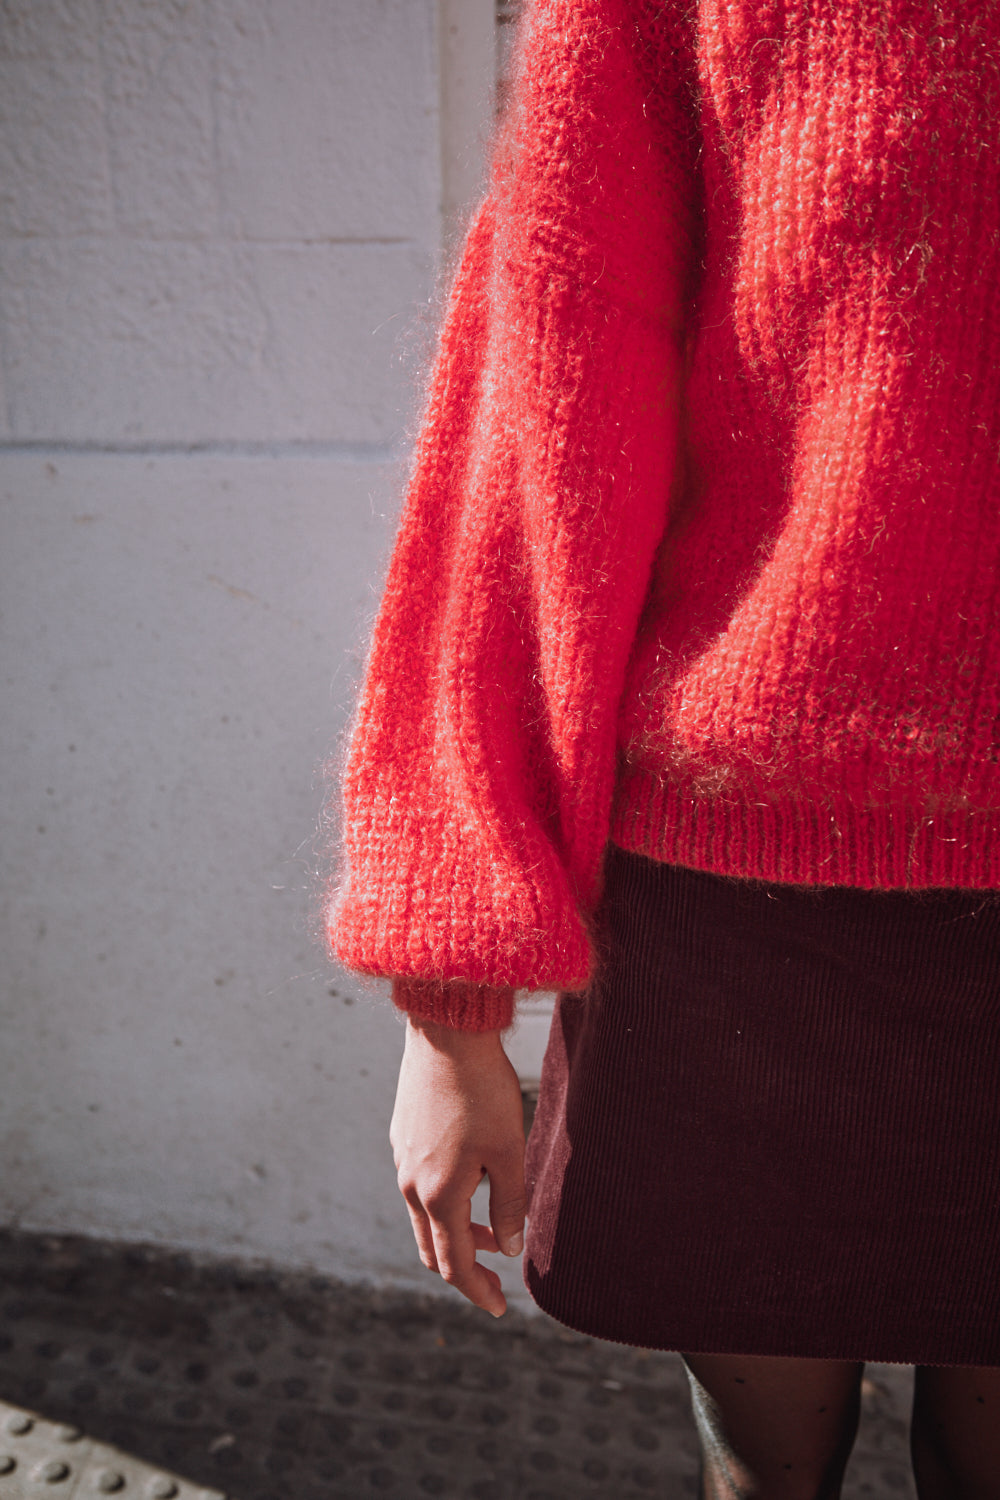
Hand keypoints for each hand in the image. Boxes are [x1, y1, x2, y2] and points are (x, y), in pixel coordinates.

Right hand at [390, 1014, 525, 1316]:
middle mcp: (411, 1183)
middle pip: (432, 1247)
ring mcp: (401, 1158)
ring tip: (491, 1228)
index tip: (500, 1307)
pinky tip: (470, 1181)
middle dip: (465, 1267)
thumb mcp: (509, 1151)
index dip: (478, 1291)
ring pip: (423, 1216)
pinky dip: (443, 1202)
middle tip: (496, 1277)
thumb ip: (509, 1205)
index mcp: (438, 1195)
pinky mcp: (401, 1135)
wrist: (446, 1033)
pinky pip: (417, 1186)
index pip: (454, 1264)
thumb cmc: (484, 1090)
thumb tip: (508, 1248)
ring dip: (455, 1232)